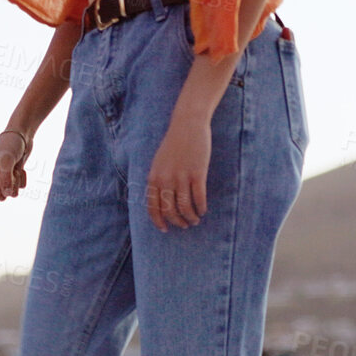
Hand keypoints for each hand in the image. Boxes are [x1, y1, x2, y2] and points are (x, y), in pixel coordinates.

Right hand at [0, 130, 31, 200]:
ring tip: (15, 167)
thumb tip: (6, 194)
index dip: (5, 182)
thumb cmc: (10, 144)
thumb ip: (6, 178)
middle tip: (12, 169)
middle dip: (11, 183)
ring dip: (17, 180)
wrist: (21, 136)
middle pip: (2, 194)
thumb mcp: (7, 160)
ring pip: (11, 193)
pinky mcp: (10, 179)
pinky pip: (19, 187)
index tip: (10, 172)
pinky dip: (22, 178)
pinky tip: (19, 167)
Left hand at [146, 114, 210, 230]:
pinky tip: (203, 210)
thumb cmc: (173, 145)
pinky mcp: (197, 173)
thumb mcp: (158, 164)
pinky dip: (201, 207)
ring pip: (185, 207)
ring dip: (190, 217)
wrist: (187, 125)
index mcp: (153, 179)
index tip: (165, 229)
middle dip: (177, 222)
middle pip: (170, 211)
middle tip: (184, 225)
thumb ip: (157, 181)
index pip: (153, 208)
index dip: (159, 221)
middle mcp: (165, 180)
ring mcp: (181, 177)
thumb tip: (160, 202)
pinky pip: (198, 197)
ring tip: (195, 220)